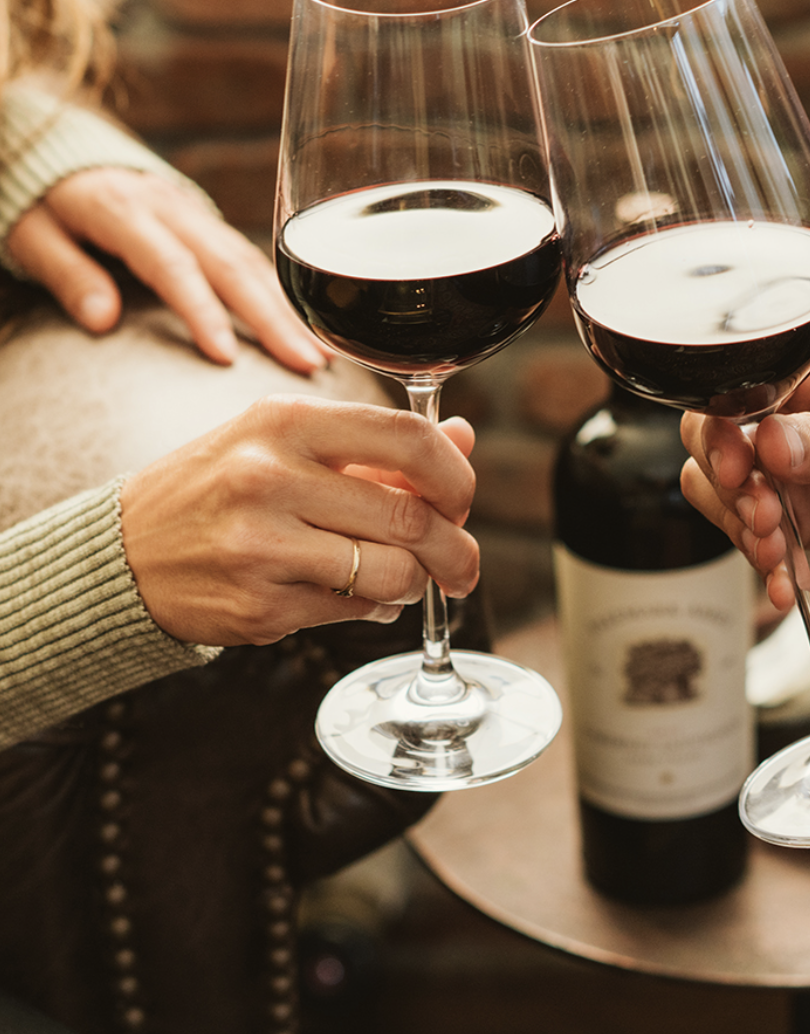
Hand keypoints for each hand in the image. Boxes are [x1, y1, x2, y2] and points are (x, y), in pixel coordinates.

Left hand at [6, 167, 325, 374]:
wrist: (57, 146)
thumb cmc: (42, 201)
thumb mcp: (32, 235)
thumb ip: (68, 274)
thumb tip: (102, 319)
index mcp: (125, 211)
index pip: (173, 266)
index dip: (201, 310)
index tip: (226, 356)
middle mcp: (172, 209)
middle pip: (231, 264)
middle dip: (273, 317)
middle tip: (307, 362)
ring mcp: (195, 211)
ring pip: (251, 259)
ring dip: (288, 307)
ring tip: (320, 353)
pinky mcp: (206, 220)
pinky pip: (249, 255)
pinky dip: (280, 290)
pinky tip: (303, 321)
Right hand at [119, 396, 478, 646]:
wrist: (123, 553)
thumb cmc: (214, 489)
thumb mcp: (284, 442)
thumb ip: (376, 444)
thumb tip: (462, 436)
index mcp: (286, 422)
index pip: (406, 438)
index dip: (454, 474)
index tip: (462, 498)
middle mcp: (272, 478)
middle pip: (409, 516)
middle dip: (455, 548)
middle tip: (462, 563)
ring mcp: (262, 546)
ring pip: (390, 573)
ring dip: (417, 584)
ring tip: (408, 579)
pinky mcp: (259, 607)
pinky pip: (353, 612)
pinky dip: (376, 608)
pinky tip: (362, 596)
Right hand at [680, 312, 809, 610]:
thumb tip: (771, 447)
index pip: (736, 383)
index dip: (723, 426)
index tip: (741, 464)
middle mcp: (795, 409)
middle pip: (715, 440)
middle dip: (726, 483)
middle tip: (763, 512)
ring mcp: (801, 467)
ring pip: (727, 495)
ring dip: (738, 527)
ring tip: (776, 549)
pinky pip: (766, 540)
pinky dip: (768, 564)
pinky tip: (789, 583)